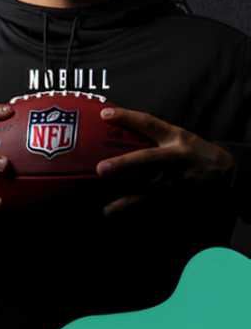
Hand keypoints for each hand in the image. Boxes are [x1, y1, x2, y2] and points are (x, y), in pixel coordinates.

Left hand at [96, 107, 234, 215]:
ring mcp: (178, 182)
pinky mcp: (178, 199)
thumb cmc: (193, 151)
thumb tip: (107, 116)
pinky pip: (154, 207)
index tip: (105, 114)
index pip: (149, 124)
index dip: (128, 118)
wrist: (226, 175)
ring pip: (150, 190)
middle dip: (125, 164)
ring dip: (126, 199)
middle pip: (148, 159)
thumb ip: (147, 128)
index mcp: (175, 140)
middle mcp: (176, 160)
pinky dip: (134, 211)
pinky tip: (114, 214)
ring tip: (106, 208)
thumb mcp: (176, 135)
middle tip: (101, 169)